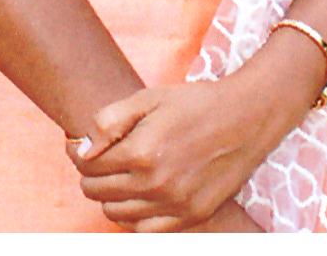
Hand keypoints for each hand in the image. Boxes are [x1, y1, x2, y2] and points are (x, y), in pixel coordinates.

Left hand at [63, 78, 271, 231]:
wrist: (245, 119)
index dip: (80, 154)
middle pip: (97, 192)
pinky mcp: (190, 217)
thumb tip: (83, 149)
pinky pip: (144, 230)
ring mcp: (174, 205)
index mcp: (142, 151)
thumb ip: (110, 121)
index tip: (83, 147)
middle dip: (91, 175)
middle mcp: (156, 184)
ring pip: (115, 214)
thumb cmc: (195, 103)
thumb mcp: (149, 97)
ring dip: (110, 196)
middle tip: (101, 159)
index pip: (88, 166)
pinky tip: (141, 195)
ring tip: (122, 175)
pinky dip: (134, 216)